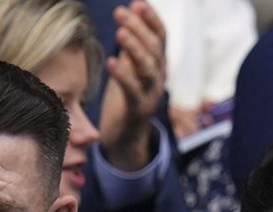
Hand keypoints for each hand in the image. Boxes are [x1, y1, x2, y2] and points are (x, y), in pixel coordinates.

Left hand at [98, 2, 167, 170]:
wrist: (126, 138)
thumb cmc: (126, 98)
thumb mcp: (130, 67)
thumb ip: (131, 46)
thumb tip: (130, 14)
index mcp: (158, 65)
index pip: (160, 37)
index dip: (151, 19)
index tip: (138, 3)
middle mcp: (159, 77)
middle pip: (154, 49)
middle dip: (139, 28)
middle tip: (121, 12)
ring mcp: (150, 94)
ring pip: (148, 68)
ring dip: (134, 48)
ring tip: (120, 33)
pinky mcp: (138, 110)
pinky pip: (132, 91)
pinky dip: (123, 76)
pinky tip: (111, 62)